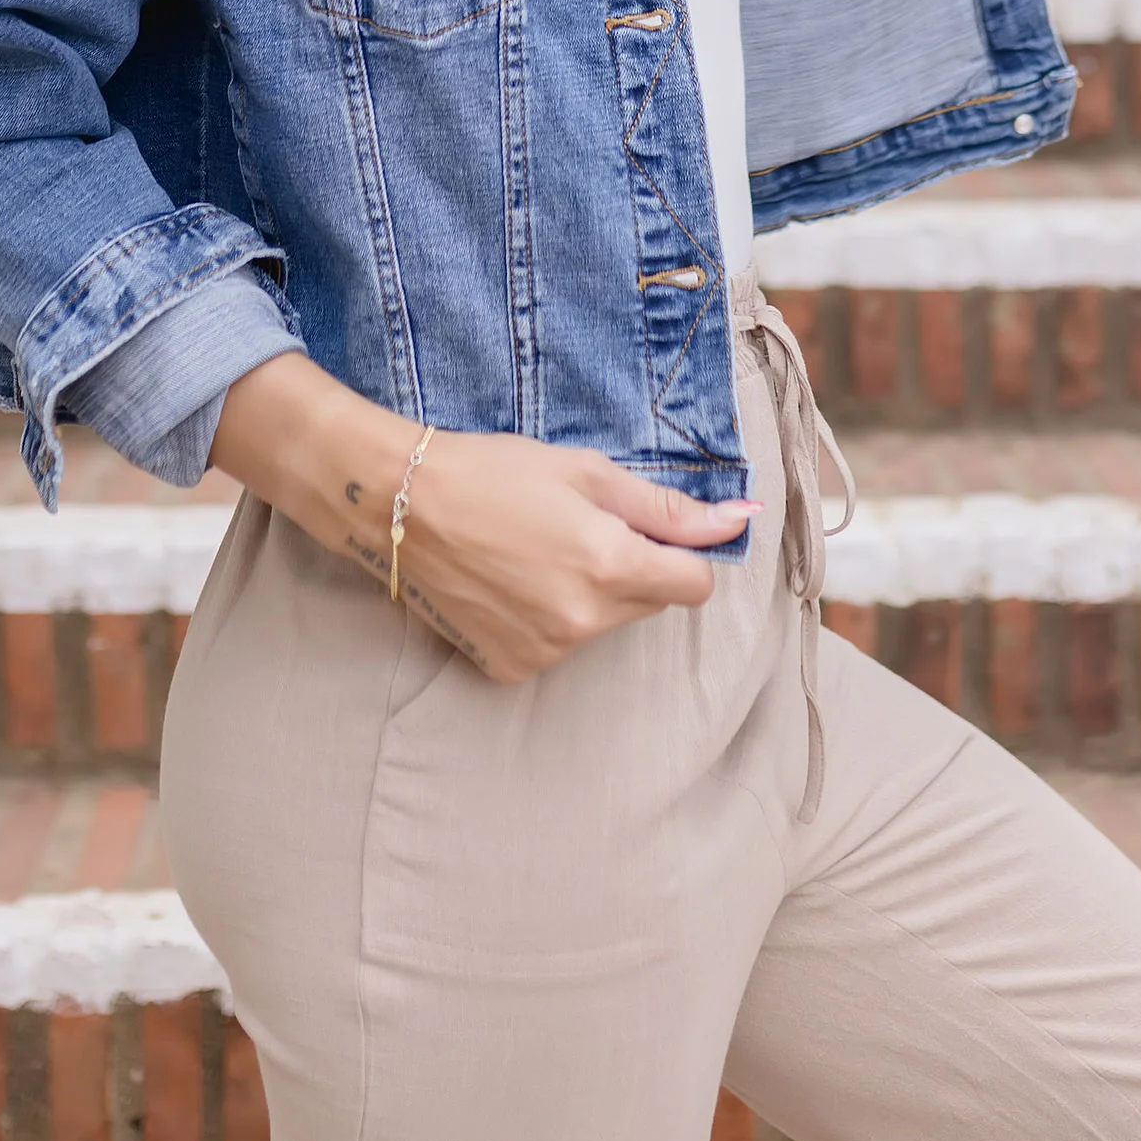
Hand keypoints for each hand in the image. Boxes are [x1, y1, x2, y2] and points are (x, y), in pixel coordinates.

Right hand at [211, 348, 752, 679]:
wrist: (401, 505)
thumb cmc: (495, 472)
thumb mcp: (587, 473)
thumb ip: (667, 508)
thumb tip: (740, 520)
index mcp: (611, 567)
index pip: (695, 585)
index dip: (680, 553)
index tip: (649, 530)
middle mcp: (584, 622)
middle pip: (649, 604)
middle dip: (632, 568)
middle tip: (576, 526)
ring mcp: (545, 652)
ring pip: (603, 624)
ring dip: (588, 593)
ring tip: (533, 549)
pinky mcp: (511, 668)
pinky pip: (558, 645)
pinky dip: (547, 618)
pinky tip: (509, 582)